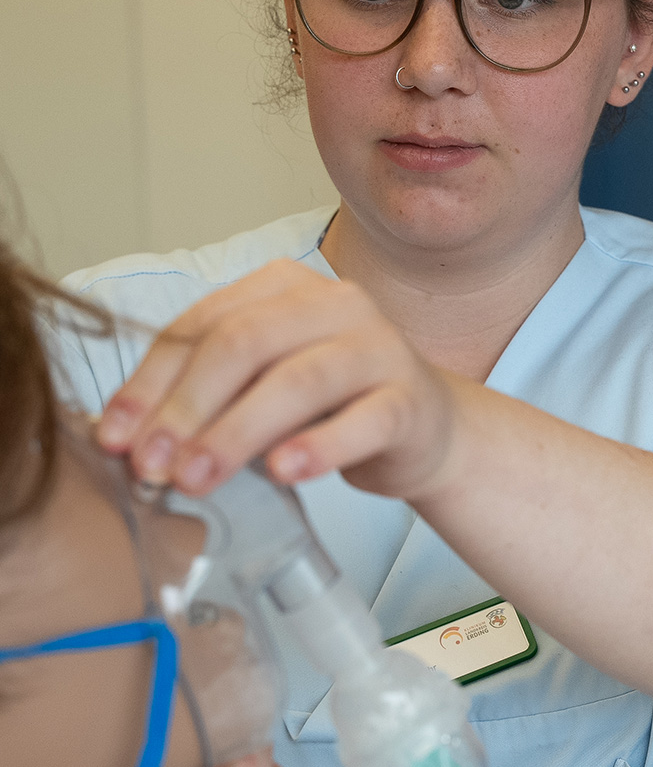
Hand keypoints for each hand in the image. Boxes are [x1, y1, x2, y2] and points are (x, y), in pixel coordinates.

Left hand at [96, 260, 460, 501]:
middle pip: (244, 343)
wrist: (424, 429)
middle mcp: (333, 303)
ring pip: (298, 381)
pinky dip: (319, 446)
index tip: (115, 438)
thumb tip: (127, 437)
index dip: (150, 381)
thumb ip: (204, 394)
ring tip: (196, 479)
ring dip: (236, 433)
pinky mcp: (409, 398)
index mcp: (283, 286)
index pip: (202, 324)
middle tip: (151, 466)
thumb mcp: (259, 385)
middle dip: (186, 407)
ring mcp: (377, 347)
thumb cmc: (328, 405)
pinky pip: (363, 420)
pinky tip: (283, 474)